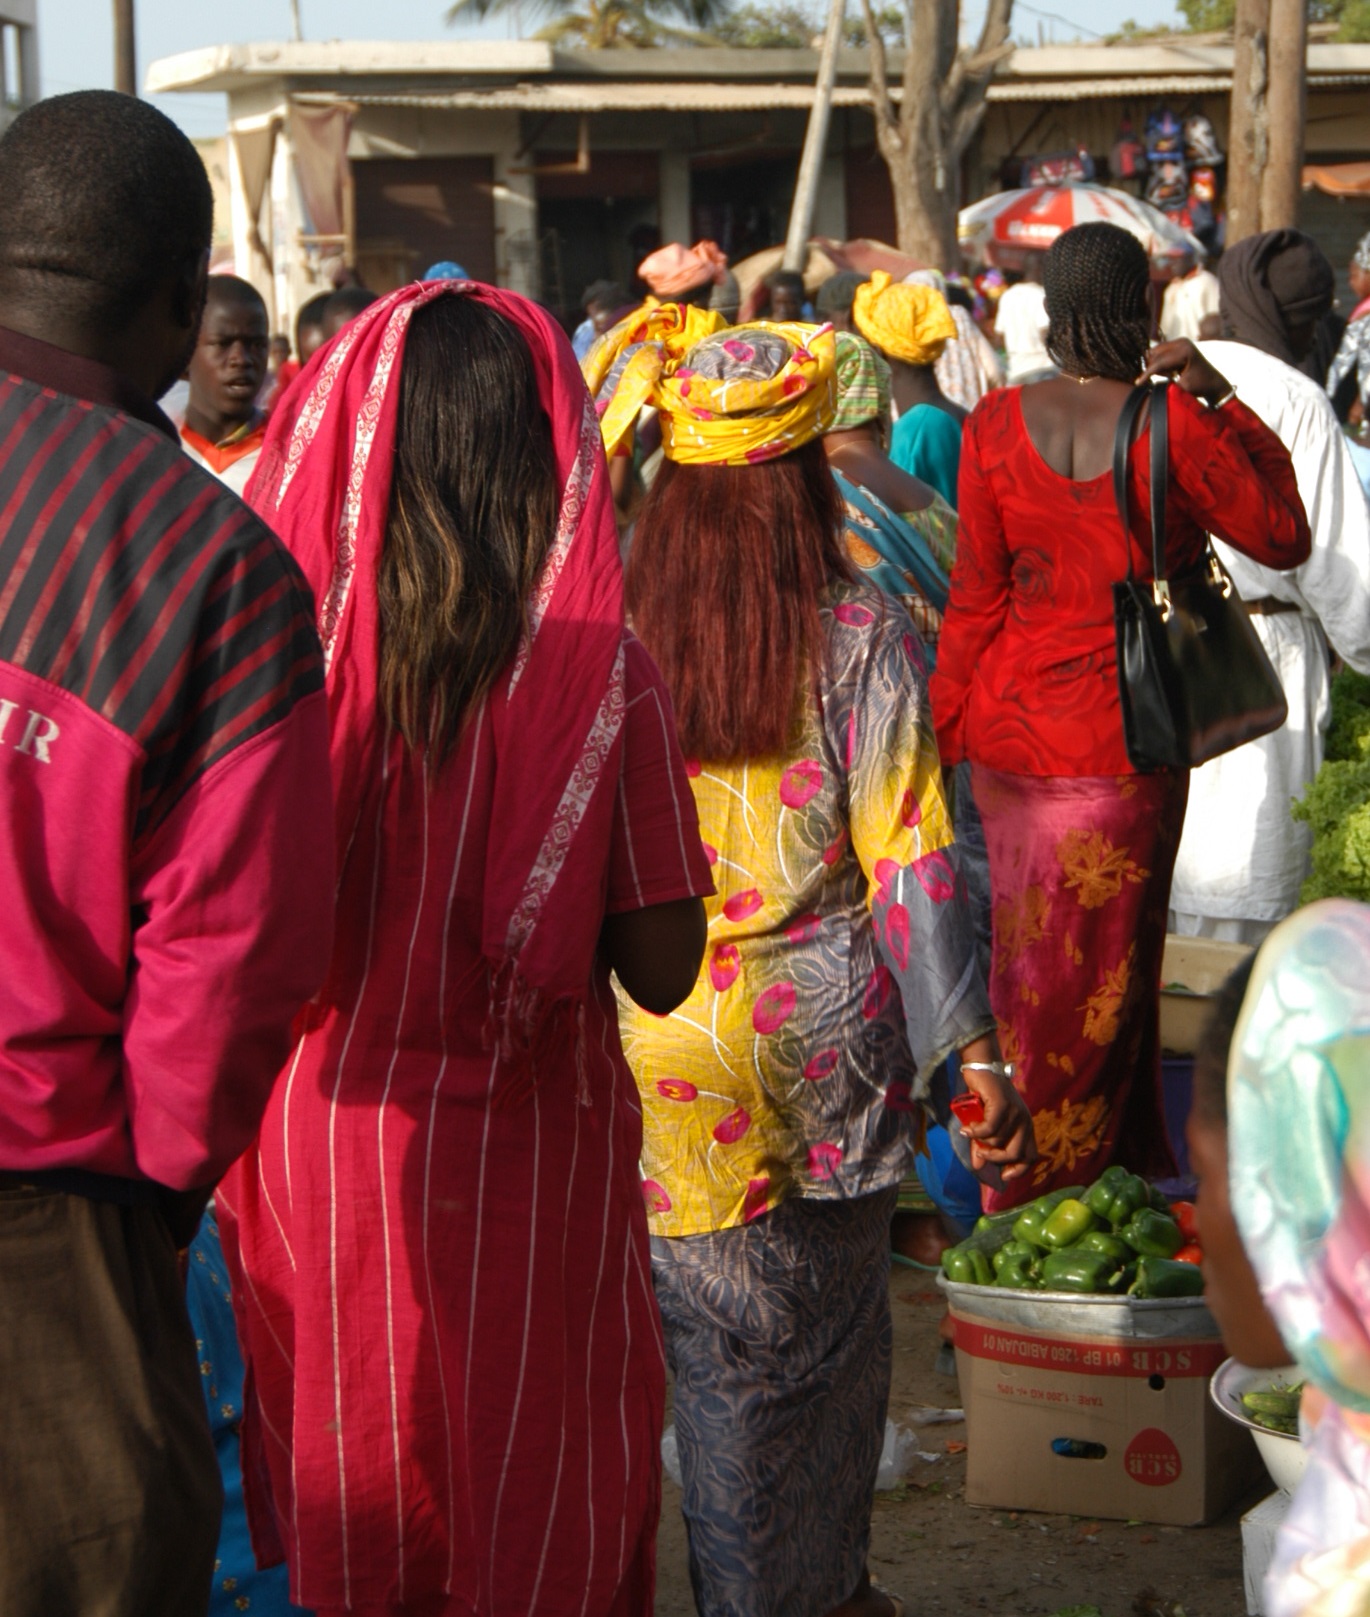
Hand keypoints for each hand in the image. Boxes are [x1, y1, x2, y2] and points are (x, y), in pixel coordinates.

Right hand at [957, 1050, 1036, 1184]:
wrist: (982, 1068)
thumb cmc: (984, 1097)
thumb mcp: (984, 1125)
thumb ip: (982, 1146)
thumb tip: (978, 1167)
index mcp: (1025, 1127)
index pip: (1031, 1156)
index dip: (1019, 1170)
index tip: (1003, 1176)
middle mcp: (1025, 1121)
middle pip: (1017, 1154)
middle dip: (997, 1159)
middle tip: (980, 1153)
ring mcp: (1016, 1113)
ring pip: (999, 1141)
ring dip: (981, 1141)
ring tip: (970, 1132)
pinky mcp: (1003, 1105)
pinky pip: (989, 1128)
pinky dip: (976, 1132)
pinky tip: (967, 1128)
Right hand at [1139, 339, 1230, 405]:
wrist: (1212, 382)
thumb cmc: (1199, 387)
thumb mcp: (1181, 388)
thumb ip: (1163, 384)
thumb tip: (1145, 385)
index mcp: (1184, 351)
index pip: (1159, 362)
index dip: (1147, 373)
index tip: (1137, 384)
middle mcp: (1182, 342)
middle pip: (1154, 354)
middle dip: (1152, 369)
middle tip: (1163, 380)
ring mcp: (1180, 341)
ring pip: (1155, 353)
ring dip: (1156, 366)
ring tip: (1170, 375)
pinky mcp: (1178, 344)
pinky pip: (1159, 352)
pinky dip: (1160, 363)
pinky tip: (1171, 371)